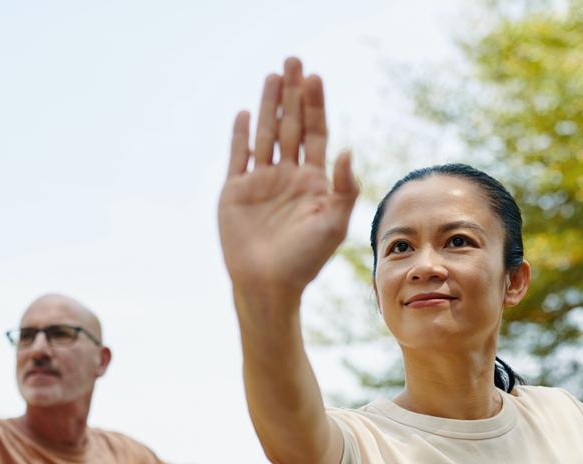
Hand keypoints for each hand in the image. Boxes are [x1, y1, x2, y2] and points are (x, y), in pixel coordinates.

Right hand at [219, 57, 358, 298]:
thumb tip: (347, 149)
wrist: (268, 284)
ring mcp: (262, 182)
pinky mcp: (236, 192)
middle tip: (294, 60)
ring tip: (273, 75)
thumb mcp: (334, 224)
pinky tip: (244, 113)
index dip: (315, 106)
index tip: (315, 78)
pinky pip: (239, 156)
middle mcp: (288, 177)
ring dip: (268, 105)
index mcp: (314, 182)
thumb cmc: (305, 260)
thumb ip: (344, 187)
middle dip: (293, 94)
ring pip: (266, 134)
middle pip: (291, 125)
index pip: (316, 134)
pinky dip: (240, 135)